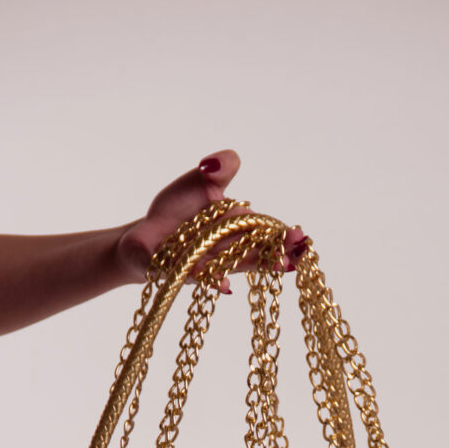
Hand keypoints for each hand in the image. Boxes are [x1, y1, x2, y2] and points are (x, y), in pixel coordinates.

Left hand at [115, 150, 305, 289]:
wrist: (147, 233)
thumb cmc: (178, 209)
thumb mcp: (200, 179)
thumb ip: (221, 167)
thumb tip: (216, 164)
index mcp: (239, 226)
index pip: (268, 231)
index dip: (285, 236)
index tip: (301, 237)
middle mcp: (230, 249)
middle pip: (260, 252)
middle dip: (279, 253)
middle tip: (297, 254)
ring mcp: (212, 264)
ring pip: (238, 266)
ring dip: (257, 266)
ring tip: (279, 266)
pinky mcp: (185, 272)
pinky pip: (201, 278)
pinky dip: (213, 280)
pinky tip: (224, 283)